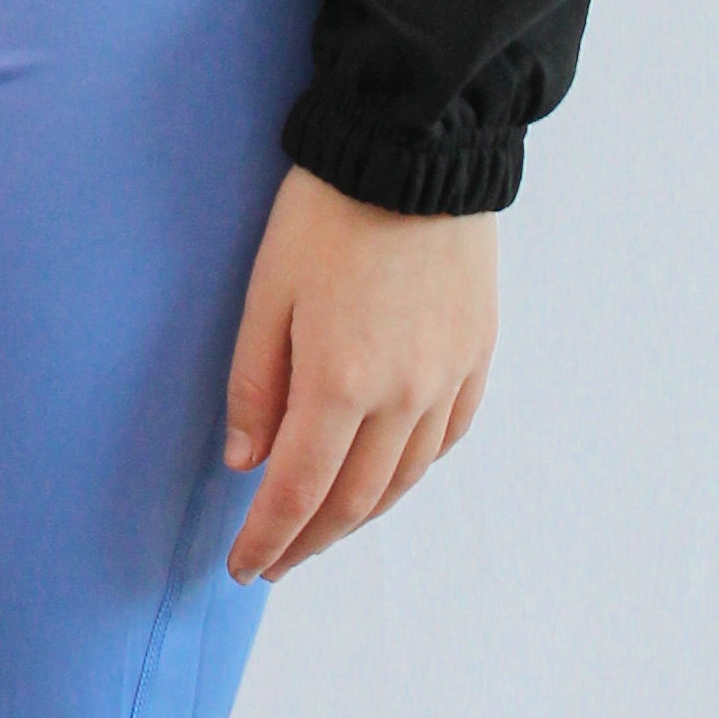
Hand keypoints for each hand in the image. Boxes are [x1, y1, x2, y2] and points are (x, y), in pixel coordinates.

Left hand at [219, 167, 497, 582]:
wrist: (417, 150)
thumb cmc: (326, 213)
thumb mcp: (265, 292)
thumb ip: (255, 384)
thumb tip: (246, 462)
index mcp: (340, 381)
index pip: (297, 491)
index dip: (267, 539)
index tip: (242, 567)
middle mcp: (403, 394)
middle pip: (354, 500)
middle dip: (308, 541)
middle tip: (275, 561)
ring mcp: (447, 378)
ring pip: (405, 480)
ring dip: (360, 517)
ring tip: (323, 529)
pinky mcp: (476, 355)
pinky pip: (446, 438)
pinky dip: (411, 472)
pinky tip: (387, 478)